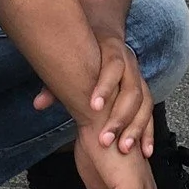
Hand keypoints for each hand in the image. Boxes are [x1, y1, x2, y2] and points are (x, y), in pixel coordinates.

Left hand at [34, 33, 153, 156]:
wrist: (104, 37)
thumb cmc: (84, 54)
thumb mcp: (69, 62)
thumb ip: (55, 84)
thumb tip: (39, 104)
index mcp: (113, 52)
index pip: (113, 66)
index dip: (106, 86)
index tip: (93, 107)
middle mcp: (131, 65)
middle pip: (132, 91)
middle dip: (120, 117)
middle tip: (106, 139)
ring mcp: (140, 80)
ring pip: (145, 104)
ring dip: (136, 128)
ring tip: (124, 148)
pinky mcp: (145, 94)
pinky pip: (150, 114)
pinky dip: (148, 133)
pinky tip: (145, 151)